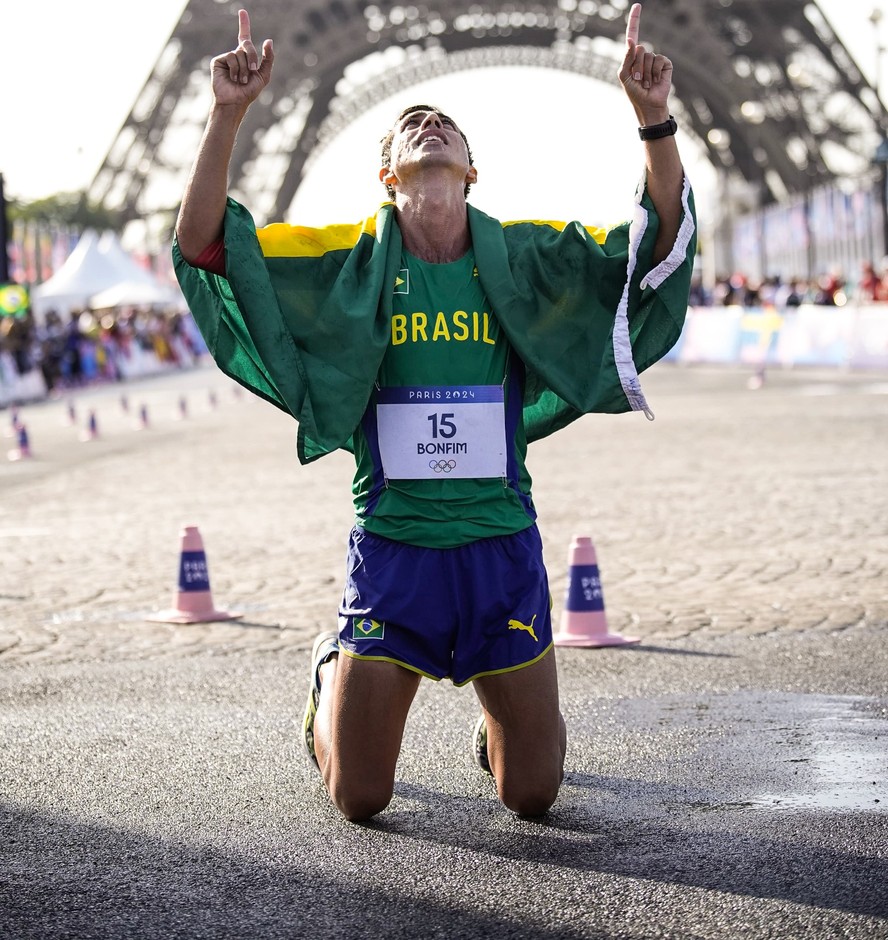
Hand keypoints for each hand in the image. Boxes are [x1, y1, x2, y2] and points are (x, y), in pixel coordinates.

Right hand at [210, 9, 273, 107]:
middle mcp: (236, 55)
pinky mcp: (218, 61)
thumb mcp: (263, 75)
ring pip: (239, 53)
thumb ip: (268, 58)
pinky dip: (235, 69)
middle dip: (253, 57)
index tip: (242, 11)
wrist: (236, 102)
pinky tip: (233, 78)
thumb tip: (269, 40)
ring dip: (244, 69)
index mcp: (246, 57)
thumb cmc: (249, 92)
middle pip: (247, 44)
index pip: (244, 37)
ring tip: (241, 80)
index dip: (244, 24)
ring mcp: (226, 58)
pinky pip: (231, 57)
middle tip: (253, 71)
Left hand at [619, 3, 672, 124]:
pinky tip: (655, 81)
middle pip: (639, 49)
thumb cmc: (634, 92)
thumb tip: (631, 40)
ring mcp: (655, 59)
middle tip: (637, 80)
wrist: (648, 105)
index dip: (635, 20)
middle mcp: (644, 55)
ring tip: (646, 83)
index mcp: (632, 57)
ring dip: (645, 73)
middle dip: (636, 66)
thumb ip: (626, 58)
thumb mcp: (624, 76)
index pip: (633, 34)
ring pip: (648, 56)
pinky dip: (655, 73)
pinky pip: (659, 60)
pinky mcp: (665, 64)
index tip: (637, 6)